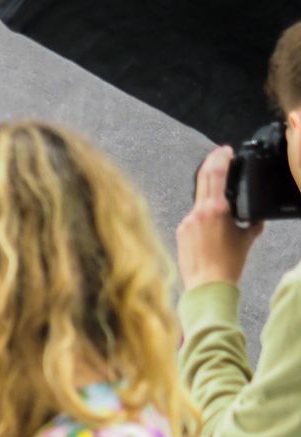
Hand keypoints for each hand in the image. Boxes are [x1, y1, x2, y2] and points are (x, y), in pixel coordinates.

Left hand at [176, 145, 264, 291]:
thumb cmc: (227, 265)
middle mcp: (198, 212)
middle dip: (211, 164)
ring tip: (220, 193)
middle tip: (220, 155)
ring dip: (208, 193)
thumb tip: (255, 220)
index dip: (219, 158)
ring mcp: (187, 221)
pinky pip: (193, 217)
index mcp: (215, 210)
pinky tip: (211, 223)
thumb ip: (251, 224)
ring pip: (198, 200)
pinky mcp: (181, 232)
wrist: (207, 285)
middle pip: (202, 179)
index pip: (215, 174)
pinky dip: (202, 215)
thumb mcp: (246, 240)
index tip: (225, 150)